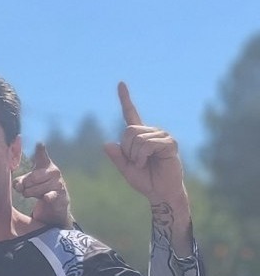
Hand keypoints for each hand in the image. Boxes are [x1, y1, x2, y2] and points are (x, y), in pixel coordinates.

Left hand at [15, 143, 73, 227]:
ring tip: (31, 193)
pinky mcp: (59, 193)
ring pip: (34, 189)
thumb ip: (19, 182)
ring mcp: (57, 182)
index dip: (40, 150)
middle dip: (24, 185)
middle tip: (24, 188)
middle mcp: (53, 171)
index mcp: (45, 164)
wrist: (56, 200)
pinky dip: (46, 197)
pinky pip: (49, 195)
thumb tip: (18, 185)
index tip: (39, 143)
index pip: (42, 155)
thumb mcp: (28, 181)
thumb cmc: (39, 186)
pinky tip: (45, 198)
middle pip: (31, 178)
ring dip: (28, 194)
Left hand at [103, 82, 184, 204]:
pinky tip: (149, 163)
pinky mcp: (170, 143)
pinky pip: (147, 144)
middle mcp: (151, 132)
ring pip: (137, 139)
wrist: (160, 192)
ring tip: (144, 164)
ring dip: (135, 156)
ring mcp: (162, 135)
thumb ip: (116, 157)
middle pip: (128, 131)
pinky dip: (142, 157)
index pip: (130, 114)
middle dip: (127, 150)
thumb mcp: (125, 169)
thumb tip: (107, 143)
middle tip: (136, 162)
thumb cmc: (145, 180)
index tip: (120, 83)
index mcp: (139, 136)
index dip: (125, 99)